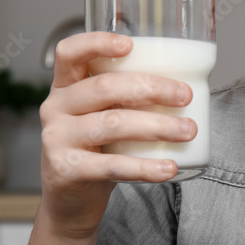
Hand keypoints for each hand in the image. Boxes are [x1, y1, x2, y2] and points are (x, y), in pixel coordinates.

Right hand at [36, 32, 196, 239]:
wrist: (71, 202)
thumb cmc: (97, 149)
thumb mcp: (104, 115)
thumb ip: (128, 97)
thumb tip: (187, 84)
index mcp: (65, 86)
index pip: (70, 53)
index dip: (97, 43)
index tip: (130, 45)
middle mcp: (56, 108)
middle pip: (105, 88)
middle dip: (152, 88)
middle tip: (185, 96)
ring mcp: (57, 139)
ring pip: (113, 124)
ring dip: (157, 126)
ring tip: (188, 131)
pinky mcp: (66, 171)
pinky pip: (112, 166)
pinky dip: (145, 167)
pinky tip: (169, 168)